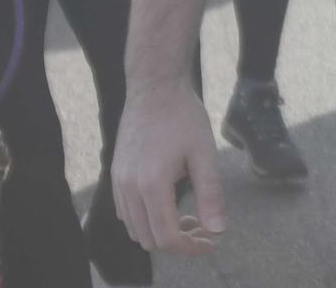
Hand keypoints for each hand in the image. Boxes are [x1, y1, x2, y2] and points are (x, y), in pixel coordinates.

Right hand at [112, 79, 224, 255]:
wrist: (155, 87)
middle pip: (149, 239)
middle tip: (204, 228)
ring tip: (190, 217)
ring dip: (161, 232)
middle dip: (178, 242)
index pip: (167, 237)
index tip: (211, 242)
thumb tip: (219, 230)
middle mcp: (129, 188)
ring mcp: (119, 182)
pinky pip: (126, 212)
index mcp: (152, 184)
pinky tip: (169, 204)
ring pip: (135, 229)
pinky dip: (147, 220)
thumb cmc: (183, 117)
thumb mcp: (204, 153)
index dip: (191, 247)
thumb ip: (211, 194)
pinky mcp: (117, 175)